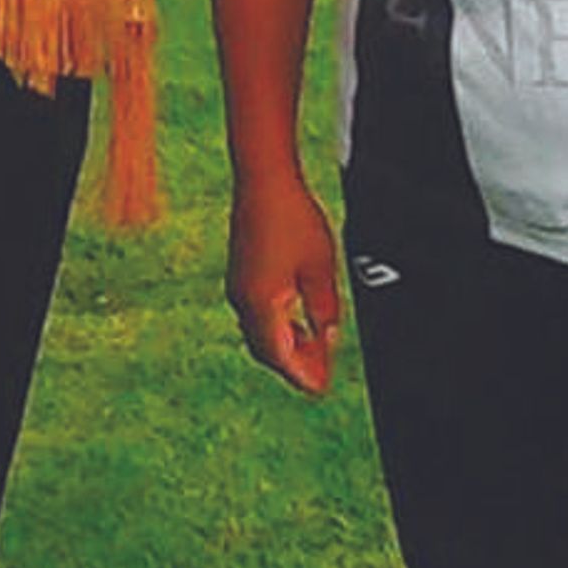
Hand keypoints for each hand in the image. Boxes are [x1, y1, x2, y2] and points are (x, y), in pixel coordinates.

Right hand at [226, 170, 341, 396]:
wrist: (263, 180)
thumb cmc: (292, 218)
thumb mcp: (320, 268)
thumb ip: (325, 308)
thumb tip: (330, 338)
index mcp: (262, 304)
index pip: (282, 357)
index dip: (303, 375)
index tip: (322, 387)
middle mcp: (243, 301)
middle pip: (267, 350)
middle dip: (295, 364)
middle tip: (322, 370)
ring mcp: (238, 287)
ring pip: (260, 332)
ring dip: (286, 344)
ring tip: (316, 345)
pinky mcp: (240, 274)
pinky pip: (256, 314)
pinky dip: (278, 325)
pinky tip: (297, 316)